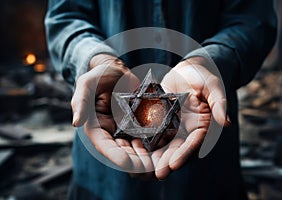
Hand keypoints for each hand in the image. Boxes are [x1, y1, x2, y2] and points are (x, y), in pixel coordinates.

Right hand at [71, 54, 153, 174]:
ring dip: (146, 157)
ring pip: (136, 148)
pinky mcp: (139, 124)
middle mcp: (111, 132)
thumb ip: (80, 102)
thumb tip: (75, 123)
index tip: (128, 164)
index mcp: (96, 127)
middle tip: (149, 169)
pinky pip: (147, 137)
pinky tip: (165, 148)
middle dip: (135, 162)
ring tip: (159, 163)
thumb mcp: (86, 84)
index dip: (115, 156)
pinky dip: (155, 144)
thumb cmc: (99, 75)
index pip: (104, 146)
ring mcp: (126, 130)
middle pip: (122, 152)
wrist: (117, 71)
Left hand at [152, 56, 228, 179]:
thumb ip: (219, 104)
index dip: (184, 154)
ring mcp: (173, 125)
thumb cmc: (204, 76)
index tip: (173, 165)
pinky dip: (145, 139)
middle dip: (167, 161)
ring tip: (143, 166)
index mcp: (202, 126)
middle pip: (177, 148)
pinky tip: (134, 146)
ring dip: (154, 155)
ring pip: (163, 143)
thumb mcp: (213, 87)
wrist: (189, 69)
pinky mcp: (161, 119)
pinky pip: (152, 130)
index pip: (194, 143)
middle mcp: (187, 129)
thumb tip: (227, 123)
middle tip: (156, 173)